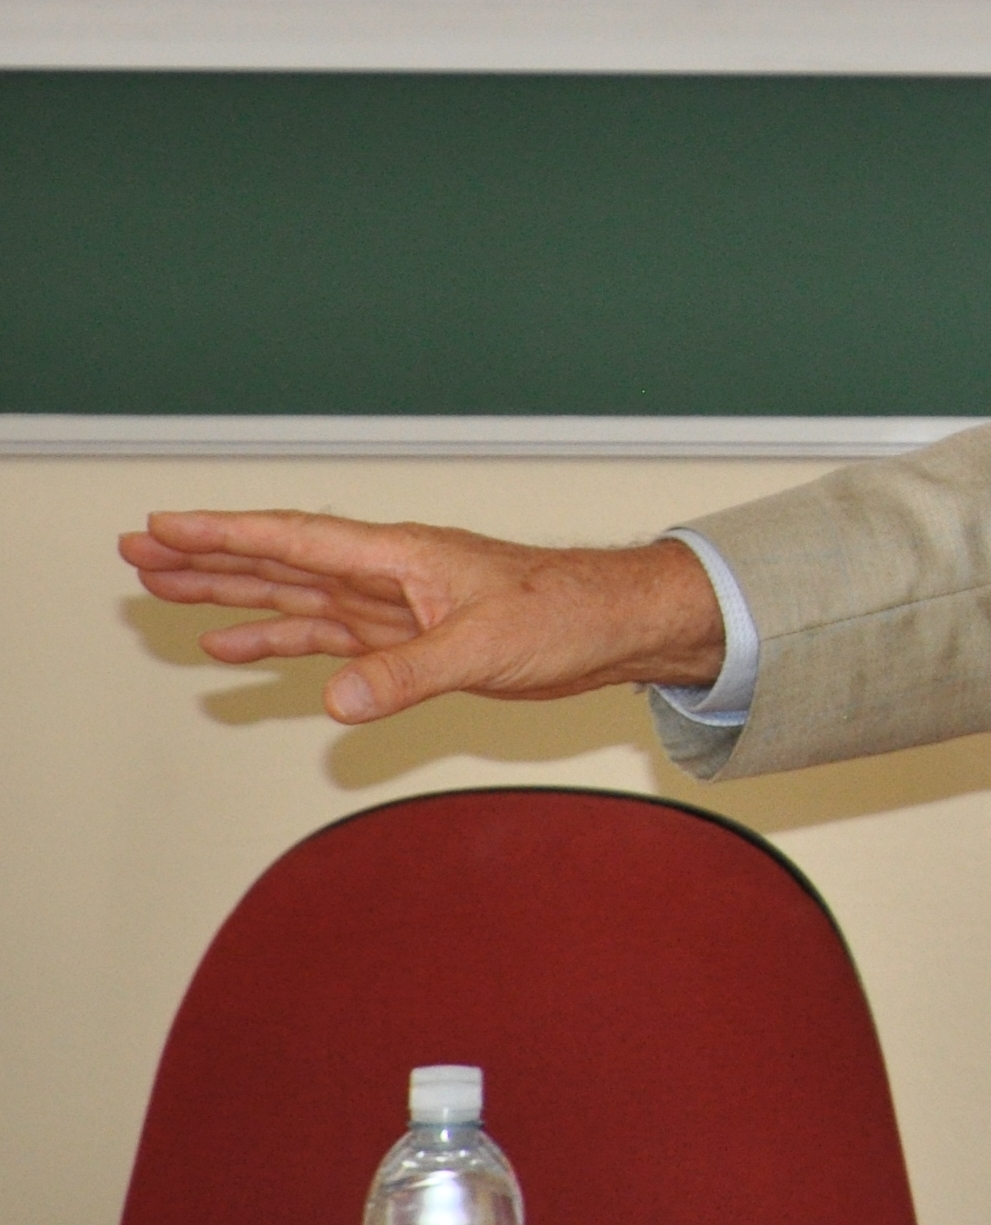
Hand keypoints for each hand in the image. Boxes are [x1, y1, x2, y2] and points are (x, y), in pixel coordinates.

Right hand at [119, 510, 726, 724]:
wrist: (617, 626)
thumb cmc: (569, 613)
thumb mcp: (487, 644)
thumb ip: (410, 673)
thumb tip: (338, 702)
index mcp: (399, 556)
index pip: (294, 539)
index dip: (225, 534)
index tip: (160, 527)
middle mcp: (387, 573)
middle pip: (278, 560)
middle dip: (206, 556)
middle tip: (134, 551)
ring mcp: (394, 605)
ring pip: (293, 595)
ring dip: (230, 594)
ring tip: (162, 589)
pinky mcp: (409, 638)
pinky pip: (326, 635)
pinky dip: (278, 640)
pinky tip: (234, 646)